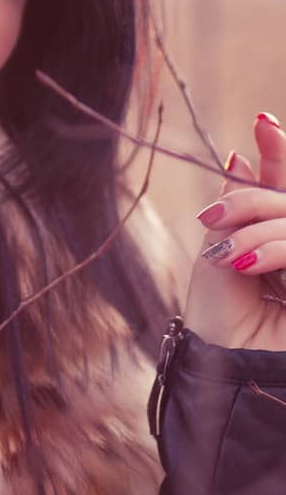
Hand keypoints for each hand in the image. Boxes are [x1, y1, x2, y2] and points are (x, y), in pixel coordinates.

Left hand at [183, 111, 285, 350]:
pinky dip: (275, 246)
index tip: (261, 123)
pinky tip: (246, 261)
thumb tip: (239, 158)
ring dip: (260, 228)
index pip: (285, 189)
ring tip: (231, 257)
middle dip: (255, 197)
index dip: (278, 154)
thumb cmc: (219, 321)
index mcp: (277, 238)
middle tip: (215, 220)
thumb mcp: (220, 255)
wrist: (227, 372)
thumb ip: (237, 209)